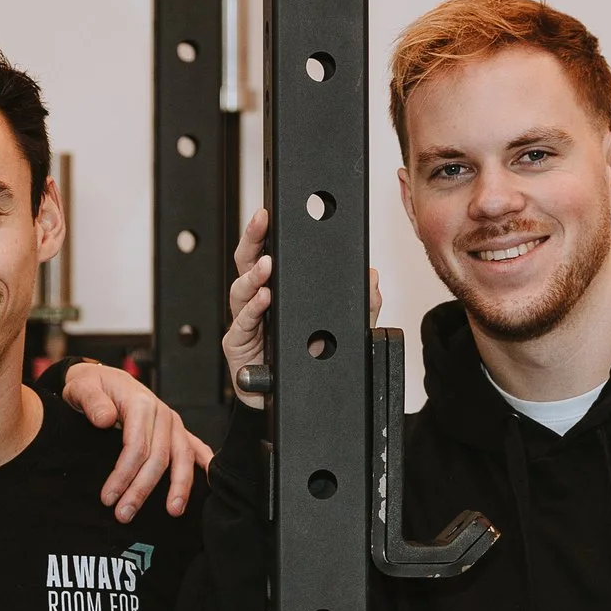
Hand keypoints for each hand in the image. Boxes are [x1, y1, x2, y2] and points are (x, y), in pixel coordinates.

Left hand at [59, 361, 211, 520]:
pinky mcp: (176, 430)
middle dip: (142, 490)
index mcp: (140, 403)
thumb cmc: (91, 386)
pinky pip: (196, 447)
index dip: (123, 474)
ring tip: (173, 511)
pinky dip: (205, 464)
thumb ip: (91, 401)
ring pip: (182, 457)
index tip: (108, 498)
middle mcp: (162, 413)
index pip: (136, 446)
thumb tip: (105, 419)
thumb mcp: (81, 387)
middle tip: (124, 514)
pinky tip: (209, 485)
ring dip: (179, 486)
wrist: (103, 379)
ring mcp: (172, 423)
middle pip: (158, 457)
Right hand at [224, 209, 381, 408]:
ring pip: (241, 292)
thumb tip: (372, 276)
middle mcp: (258, 302)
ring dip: (253, 276)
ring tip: (266, 266)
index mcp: (279, 291)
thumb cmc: (312, 359)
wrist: (297, 398)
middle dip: (252, 239)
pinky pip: (241, 325)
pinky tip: (263, 299)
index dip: (267, 233)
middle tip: (261, 222)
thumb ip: (364, 305)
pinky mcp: (238, 346)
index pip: (270, 254)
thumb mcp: (350, 329)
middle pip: (248, 264)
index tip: (271, 213)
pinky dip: (252, 310)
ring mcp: (246, 323)